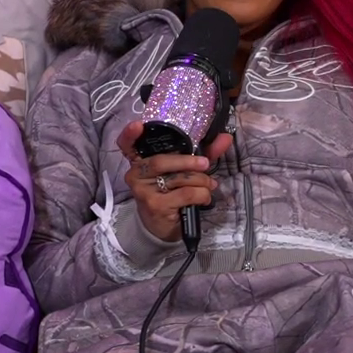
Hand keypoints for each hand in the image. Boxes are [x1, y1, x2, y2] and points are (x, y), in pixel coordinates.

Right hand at [119, 121, 231, 243]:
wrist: (162, 226)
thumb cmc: (171, 193)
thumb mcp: (183, 171)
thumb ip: (202, 153)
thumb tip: (226, 137)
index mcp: (139, 160)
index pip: (126, 144)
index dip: (130, 134)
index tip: (138, 125)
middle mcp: (136, 174)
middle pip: (162, 161)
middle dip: (188, 161)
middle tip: (205, 164)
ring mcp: (143, 191)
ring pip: (179, 178)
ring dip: (201, 181)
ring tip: (208, 185)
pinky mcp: (155, 205)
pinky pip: (186, 193)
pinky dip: (202, 195)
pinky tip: (204, 198)